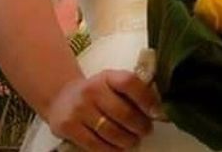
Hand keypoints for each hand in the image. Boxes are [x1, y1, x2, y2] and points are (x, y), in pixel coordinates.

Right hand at [45, 69, 161, 150]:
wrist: (61, 98)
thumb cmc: (97, 93)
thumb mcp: (111, 84)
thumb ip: (132, 93)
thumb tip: (159, 112)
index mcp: (107, 76)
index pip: (129, 82)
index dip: (146, 99)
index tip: (157, 113)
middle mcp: (91, 90)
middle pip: (123, 112)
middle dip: (140, 126)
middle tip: (146, 131)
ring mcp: (79, 109)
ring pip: (111, 132)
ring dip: (128, 141)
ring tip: (133, 141)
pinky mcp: (68, 127)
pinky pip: (95, 144)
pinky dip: (111, 150)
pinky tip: (118, 148)